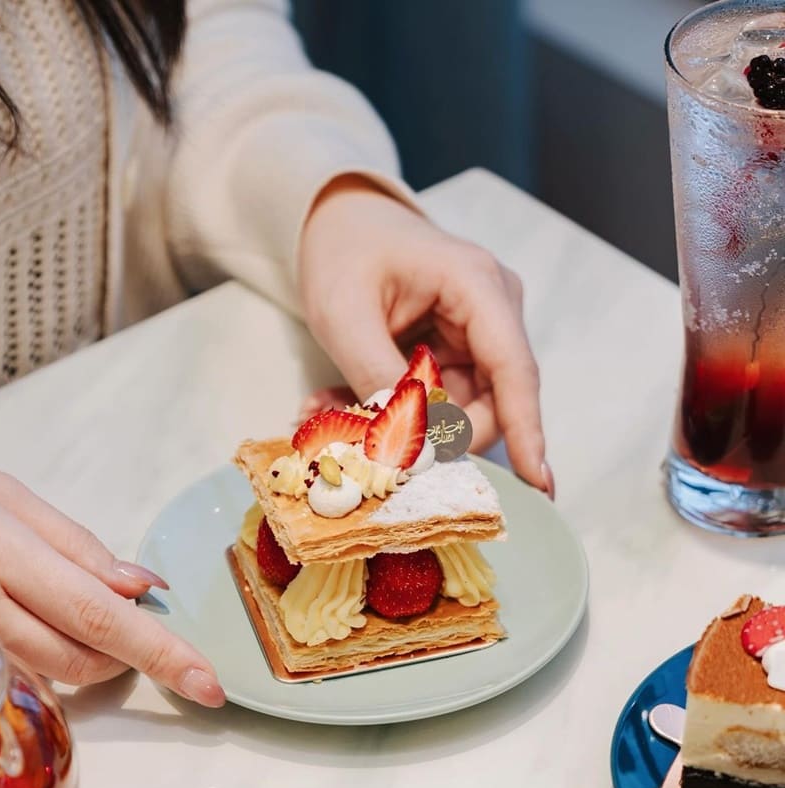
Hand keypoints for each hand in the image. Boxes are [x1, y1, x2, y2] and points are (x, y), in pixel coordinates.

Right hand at [0, 471, 224, 706]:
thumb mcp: (12, 502)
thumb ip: (78, 548)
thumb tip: (141, 588)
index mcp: (4, 553)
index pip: (100, 614)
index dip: (160, 653)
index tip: (208, 685)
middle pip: (79, 655)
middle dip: (133, 658)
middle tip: (152, 638)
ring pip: (53, 669)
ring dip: (97, 658)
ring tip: (105, 626)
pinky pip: (25, 666)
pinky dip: (61, 653)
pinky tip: (64, 627)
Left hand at [298, 175, 552, 496]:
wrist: (339, 219)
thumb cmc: (343, 250)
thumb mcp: (345, 315)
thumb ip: (380, 377)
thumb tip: (413, 445)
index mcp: (476, 286)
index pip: (514, 370)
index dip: (526, 431)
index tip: (538, 484)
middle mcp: (494, 310)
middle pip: (490, 402)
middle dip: (433, 433)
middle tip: (360, 440)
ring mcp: (480, 332)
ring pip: (460, 409)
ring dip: (404, 424)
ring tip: (333, 411)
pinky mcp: (460, 350)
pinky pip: (440, 401)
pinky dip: (396, 409)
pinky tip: (342, 400)